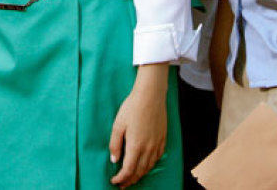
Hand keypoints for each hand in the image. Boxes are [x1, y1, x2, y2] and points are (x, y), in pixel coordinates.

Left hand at [109, 65, 167, 187]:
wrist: (151, 95)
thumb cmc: (132, 107)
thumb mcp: (118, 125)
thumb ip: (115, 144)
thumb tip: (114, 160)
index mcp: (136, 146)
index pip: (128, 170)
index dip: (120, 179)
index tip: (114, 181)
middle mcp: (148, 148)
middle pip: (139, 172)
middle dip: (130, 180)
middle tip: (122, 184)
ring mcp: (157, 144)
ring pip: (149, 166)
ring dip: (140, 175)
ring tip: (133, 178)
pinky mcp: (163, 138)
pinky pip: (157, 157)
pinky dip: (150, 165)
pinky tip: (147, 164)